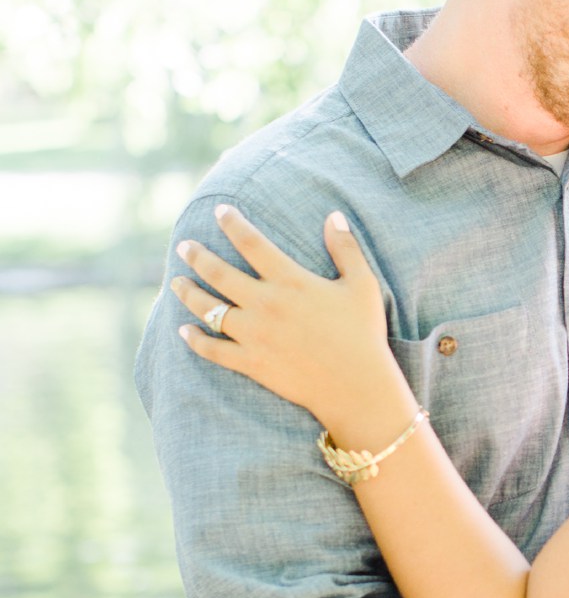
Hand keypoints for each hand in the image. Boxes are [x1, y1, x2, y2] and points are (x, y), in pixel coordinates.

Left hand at [172, 206, 395, 426]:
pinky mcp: (251, 363)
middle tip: (184, 246)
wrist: (356, 386)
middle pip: (219, 273)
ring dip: (188, 293)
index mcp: (290, 281)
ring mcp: (254, 335)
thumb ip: (346, 248)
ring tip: (176, 282)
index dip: (232, 223)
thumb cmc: (363, 333)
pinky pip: (213, 350)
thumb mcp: (362, 285)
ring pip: (209, 309)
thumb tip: (334, 215)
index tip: (219, 211)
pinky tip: (184, 330)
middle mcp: (266, 304)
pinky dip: (195, 340)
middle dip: (197, 256)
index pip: (251, 242)